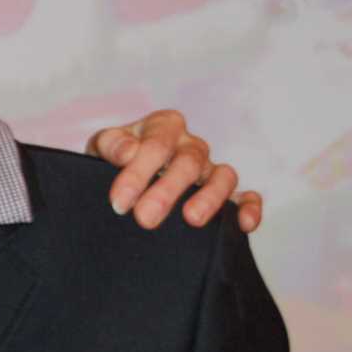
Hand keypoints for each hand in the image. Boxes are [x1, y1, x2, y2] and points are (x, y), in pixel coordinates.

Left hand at [87, 110, 262, 232]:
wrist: (119, 180)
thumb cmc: (112, 161)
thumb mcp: (102, 147)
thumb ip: (111, 145)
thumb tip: (128, 152)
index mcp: (163, 126)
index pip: (157, 144)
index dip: (138, 172)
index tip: (119, 202)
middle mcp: (190, 145)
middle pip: (189, 161)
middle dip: (167, 191)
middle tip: (145, 218)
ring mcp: (209, 170)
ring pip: (223, 176)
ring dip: (210, 197)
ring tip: (192, 219)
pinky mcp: (224, 195)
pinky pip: (245, 197)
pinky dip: (249, 207)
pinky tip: (245, 224)